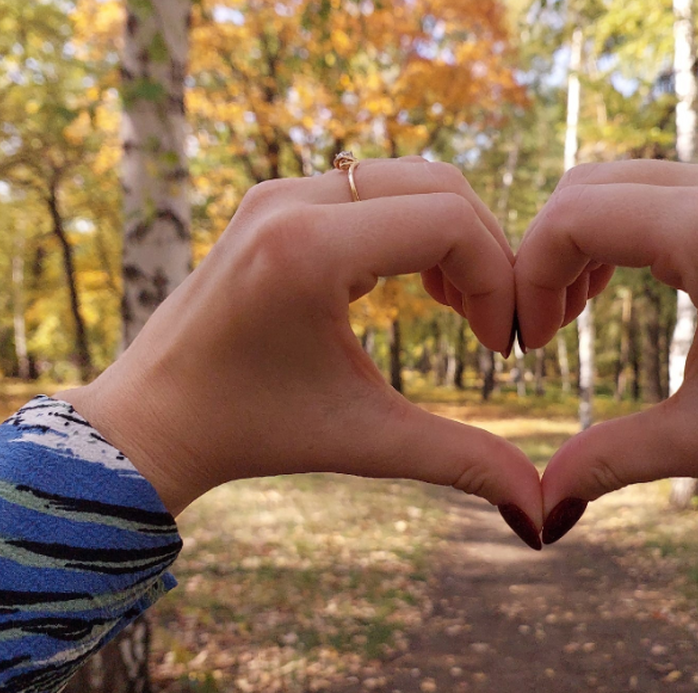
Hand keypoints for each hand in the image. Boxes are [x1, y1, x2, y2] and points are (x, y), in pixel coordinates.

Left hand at [56, 157, 543, 547]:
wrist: (153, 419)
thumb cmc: (250, 431)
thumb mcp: (364, 441)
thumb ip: (461, 462)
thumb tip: (544, 518)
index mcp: (308, 249)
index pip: (449, 222)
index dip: (498, 279)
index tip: (498, 346)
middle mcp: (291, 200)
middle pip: (440, 184)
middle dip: (486, 252)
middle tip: (491, 325)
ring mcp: (280, 191)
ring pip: (411, 177)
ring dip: (453, 235)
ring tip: (458, 308)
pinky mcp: (277, 199)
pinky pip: (375, 187)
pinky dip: (414, 226)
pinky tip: (420, 289)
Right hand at [514, 160, 697, 541]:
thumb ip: (613, 459)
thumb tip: (539, 510)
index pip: (573, 216)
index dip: (528, 276)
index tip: (531, 345)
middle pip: (589, 184)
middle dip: (547, 253)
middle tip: (546, 331)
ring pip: (627, 180)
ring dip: (587, 238)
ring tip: (580, 313)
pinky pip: (669, 188)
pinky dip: (629, 229)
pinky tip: (632, 289)